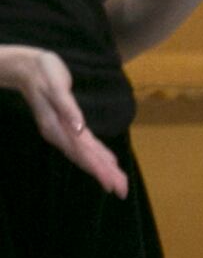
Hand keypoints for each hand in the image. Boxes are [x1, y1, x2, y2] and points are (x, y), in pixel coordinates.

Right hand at [1, 46, 128, 196]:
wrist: (25, 67)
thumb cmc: (43, 72)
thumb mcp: (55, 86)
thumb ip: (68, 108)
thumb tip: (78, 129)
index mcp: (58, 126)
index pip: (83, 152)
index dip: (99, 168)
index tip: (112, 183)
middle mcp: (59, 132)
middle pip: (85, 157)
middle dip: (104, 174)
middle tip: (122, 191)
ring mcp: (60, 130)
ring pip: (84, 154)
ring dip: (101, 168)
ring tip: (118, 183)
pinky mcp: (64, 124)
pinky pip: (82, 144)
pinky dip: (96, 154)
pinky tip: (107, 161)